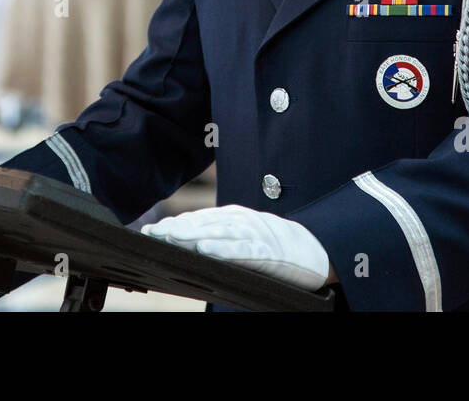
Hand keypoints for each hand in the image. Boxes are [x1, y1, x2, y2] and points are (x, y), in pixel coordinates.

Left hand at [141, 204, 331, 290]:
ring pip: (219, 234)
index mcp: (235, 217)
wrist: (316, 249)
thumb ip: (221, 234)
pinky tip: (206, 250)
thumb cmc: (276, 247)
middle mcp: (243, 222)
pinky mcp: (269, 250)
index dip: (175, 224)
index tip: (152, 231)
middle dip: (176, 229)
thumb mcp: (245, 234)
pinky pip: (244, 250)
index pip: (200, 220)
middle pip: (205, 225)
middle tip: (153, 234)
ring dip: (193, 235)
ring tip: (171, 238)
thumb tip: (185, 238)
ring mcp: (256, 235)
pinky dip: (224, 249)